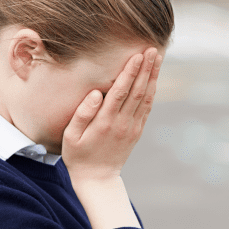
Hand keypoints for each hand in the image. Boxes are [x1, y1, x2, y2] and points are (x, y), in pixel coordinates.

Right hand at [61, 48, 161, 228]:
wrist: (98, 178)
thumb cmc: (79, 155)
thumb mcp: (71, 136)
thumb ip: (82, 114)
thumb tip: (96, 93)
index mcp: (105, 122)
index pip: (121, 92)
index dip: (130, 72)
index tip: (137, 55)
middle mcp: (123, 123)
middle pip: (137, 91)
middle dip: (145, 68)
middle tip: (151, 49)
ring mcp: (133, 127)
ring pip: (146, 97)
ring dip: (152, 76)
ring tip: (157, 57)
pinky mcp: (138, 130)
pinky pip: (147, 107)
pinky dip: (152, 90)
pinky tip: (154, 77)